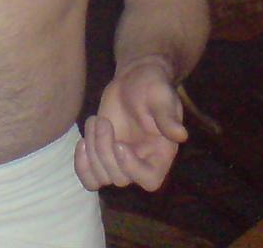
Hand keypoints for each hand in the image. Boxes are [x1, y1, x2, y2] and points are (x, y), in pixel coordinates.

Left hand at [74, 56, 186, 192]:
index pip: (150, 181)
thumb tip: (181, 134)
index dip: (132, 168)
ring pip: (101, 177)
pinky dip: (81, 165)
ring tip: (95, 121)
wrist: (133, 80)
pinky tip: (82, 142)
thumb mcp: (161, 96)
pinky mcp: (104, 158)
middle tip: (102, 120)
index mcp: (161, 155)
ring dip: (92, 151)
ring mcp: (120, 163)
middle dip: (105, 150)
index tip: (119, 144)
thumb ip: (168, 116)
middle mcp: (142, 164)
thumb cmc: (152, 86)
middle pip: (119, 178)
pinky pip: (90, 178)